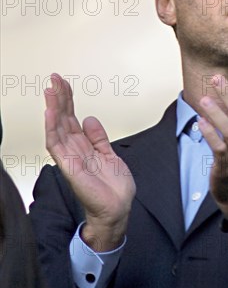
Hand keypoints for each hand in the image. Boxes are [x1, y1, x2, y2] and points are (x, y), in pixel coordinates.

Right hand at [44, 73, 135, 250]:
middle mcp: (74, 150)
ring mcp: (70, 157)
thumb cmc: (113, 187)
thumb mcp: (109, 153)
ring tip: (50, 90)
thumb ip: (98, 137)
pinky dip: (53, 128)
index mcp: (84, 146)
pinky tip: (51, 114)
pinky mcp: (70, 166)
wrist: (117, 208)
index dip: (67, 100)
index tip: (63, 83)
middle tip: (54, 79)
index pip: (72, 118)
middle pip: (63, 119)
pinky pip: (57, 145)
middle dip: (59, 98)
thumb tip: (90, 119)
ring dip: (53, 108)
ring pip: (57, 128)